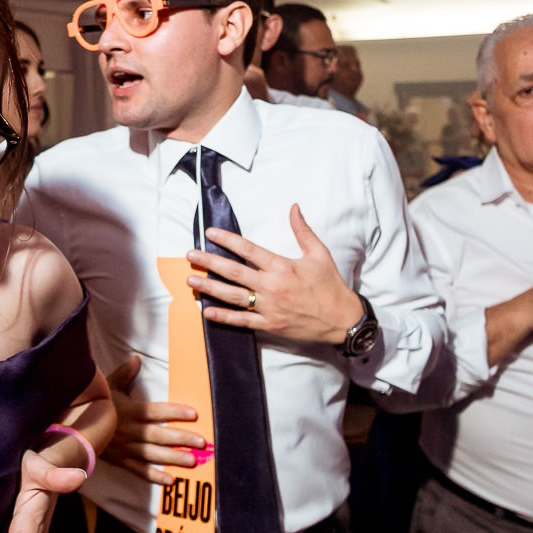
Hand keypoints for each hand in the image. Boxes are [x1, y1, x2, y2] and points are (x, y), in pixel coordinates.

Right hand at [103, 356, 201, 486]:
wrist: (70, 427)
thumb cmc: (92, 405)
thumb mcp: (106, 386)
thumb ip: (123, 374)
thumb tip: (137, 359)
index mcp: (129, 411)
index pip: (156, 412)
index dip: (174, 412)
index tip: (194, 414)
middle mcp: (129, 430)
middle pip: (158, 435)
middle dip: (181, 439)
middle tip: (202, 442)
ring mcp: (125, 447)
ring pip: (152, 454)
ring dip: (172, 458)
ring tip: (191, 461)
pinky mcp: (120, 460)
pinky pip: (138, 470)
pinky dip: (154, 476)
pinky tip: (170, 481)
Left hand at [186, 204, 362, 344]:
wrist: (341, 319)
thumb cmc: (330, 285)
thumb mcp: (319, 254)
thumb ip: (303, 230)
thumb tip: (294, 207)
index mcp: (282, 267)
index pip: (248, 249)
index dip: (227, 240)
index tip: (210, 233)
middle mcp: (271, 286)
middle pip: (233, 272)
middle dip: (209, 262)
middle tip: (190, 256)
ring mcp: (269, 307)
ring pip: (232, 296)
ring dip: (209, 288)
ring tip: (191, 281)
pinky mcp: (269, 324)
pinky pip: (242, 320)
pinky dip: (223, 318)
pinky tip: (207, 312)